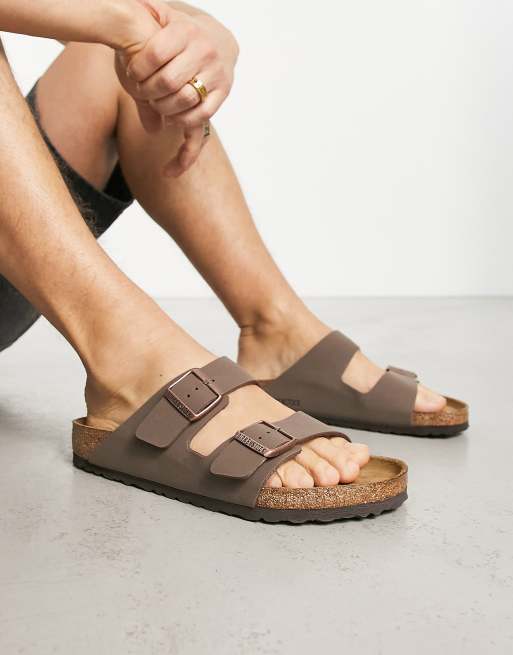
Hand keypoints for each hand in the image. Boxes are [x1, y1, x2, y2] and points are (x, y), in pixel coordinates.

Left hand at [116, 0, 238, 175]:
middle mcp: (204, 50)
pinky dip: (182, 120)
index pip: (155, 54)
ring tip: (155, 102)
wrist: (219, 42)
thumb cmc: (181, 34)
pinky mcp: (222, 92)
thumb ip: (143, 13)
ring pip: (185, 99)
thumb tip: (122, 8)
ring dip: (163, 107)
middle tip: (141, 91)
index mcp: (186, 30)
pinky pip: (200, 114)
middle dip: (148, 91)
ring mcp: (216, 73)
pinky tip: (171, 115)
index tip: (132, 73)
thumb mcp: (163, 18)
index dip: (138, 69)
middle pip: (168, 81)